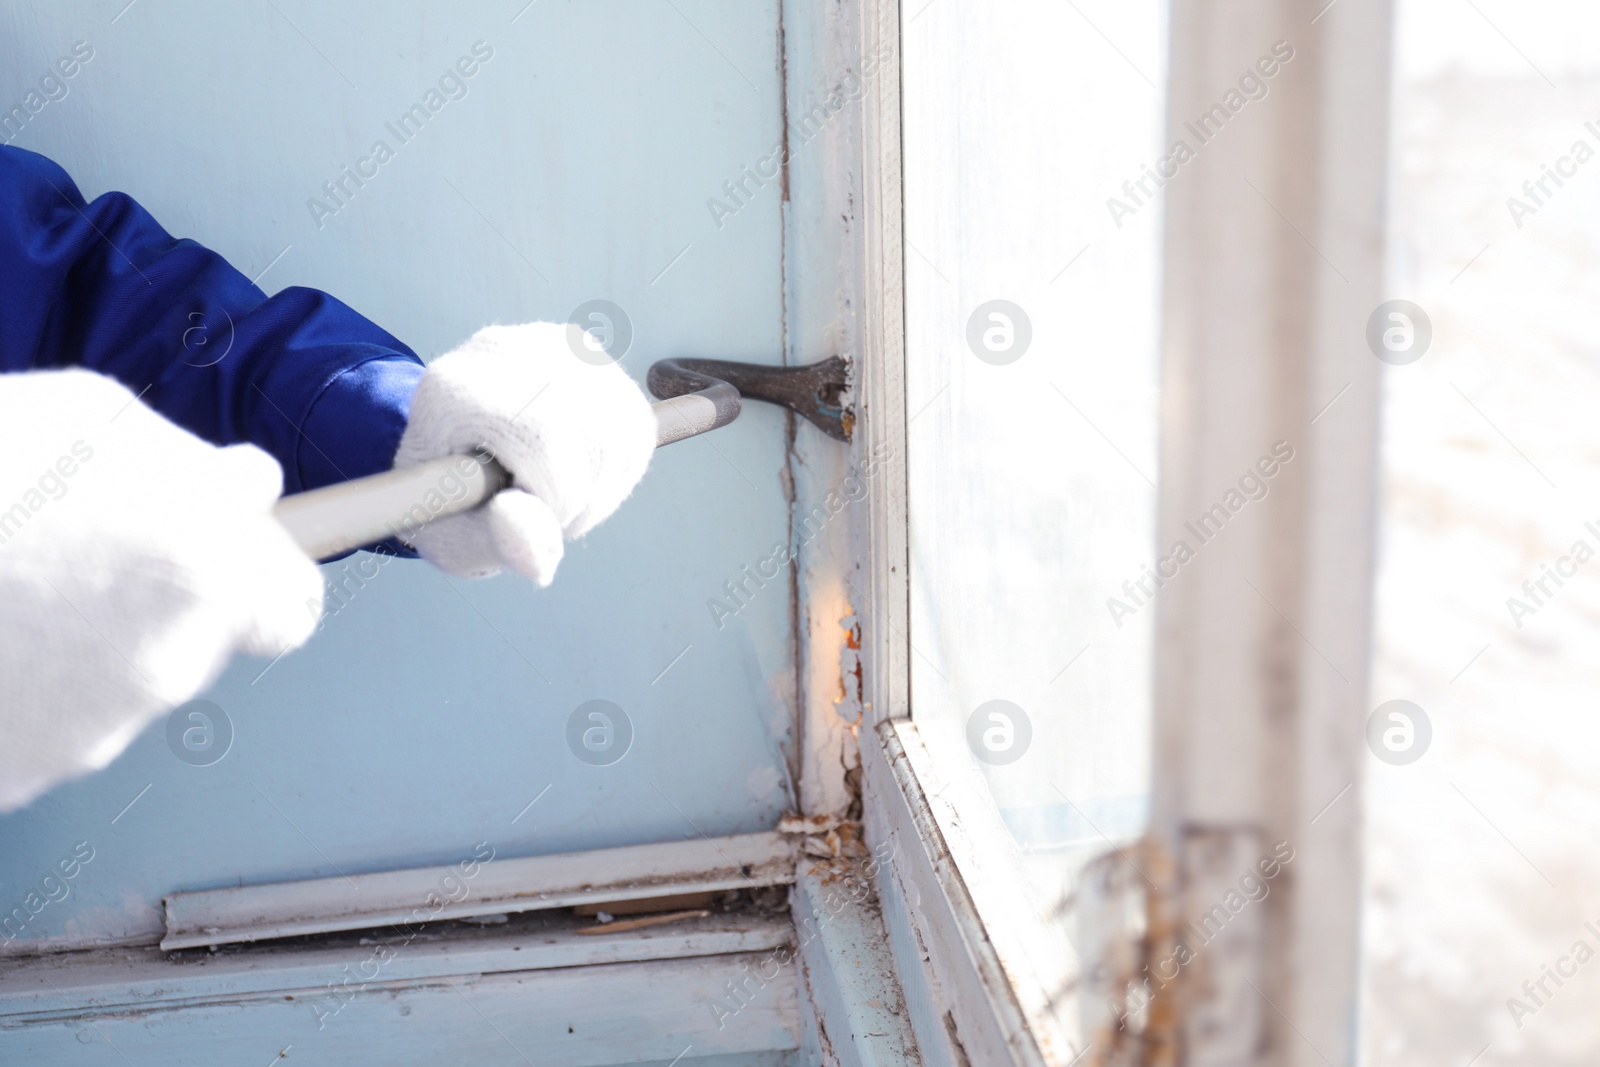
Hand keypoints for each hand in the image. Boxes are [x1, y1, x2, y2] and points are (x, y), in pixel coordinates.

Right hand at [0, 370, 323, 812]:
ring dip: (79, 644)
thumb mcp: (94, 417)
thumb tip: (246, 491)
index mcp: (209, 575)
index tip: (229, 556)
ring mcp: (85, 734)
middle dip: (157, 600)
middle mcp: (164, 668)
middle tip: (77, 547)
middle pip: (193, 644)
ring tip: (5, 584)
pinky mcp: (16, 774)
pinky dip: (17, 689)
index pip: (290, 611)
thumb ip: (193, 467)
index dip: (259, 580)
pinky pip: (39, 726)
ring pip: (111, 687)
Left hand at [392, 323, 655, 583]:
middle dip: (582, 494)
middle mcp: (500, 350)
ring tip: (560, 496)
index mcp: (453, 391)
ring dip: (604, 484)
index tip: (530, 516)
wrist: (450, 449)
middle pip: (590, 431)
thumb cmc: (452, 501)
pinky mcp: (583, 350)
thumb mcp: (462, 536)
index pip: (544, 439)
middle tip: (549, 514)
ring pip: (622, 428)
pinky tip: (582, 475)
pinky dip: (621, 466)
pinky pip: (635, 423)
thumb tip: (540, 560)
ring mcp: (545, 342)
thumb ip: (502, 543)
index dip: (556, 495)